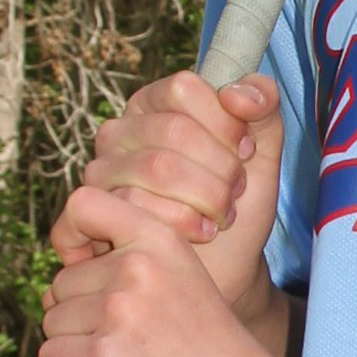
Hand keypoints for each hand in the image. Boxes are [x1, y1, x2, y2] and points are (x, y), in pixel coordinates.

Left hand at [39, 189, 281, 356]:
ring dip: (70, 348)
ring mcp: (119, 312)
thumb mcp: (185, 282)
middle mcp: (137, 267)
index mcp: (161, 239)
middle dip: (77, 315)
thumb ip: (135, 268)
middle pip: (62, 283)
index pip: (83, 204)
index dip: (70, 236)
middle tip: (121, 344)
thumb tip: (56, 288)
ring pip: (53, 323)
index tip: (81, 267)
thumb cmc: (215, 353)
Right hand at [64, 70, 284, 317]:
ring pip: (157, 168)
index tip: (246, 151)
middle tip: (235, 192)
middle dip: (220, 167)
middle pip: (172, 130)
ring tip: (222, 216)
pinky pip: (138, 208)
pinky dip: (185, 224)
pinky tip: (201, 235)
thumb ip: (263, 105)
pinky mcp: (93, 213)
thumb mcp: (262, 152)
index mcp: (155, 104)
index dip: (224, 122)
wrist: (226, 268)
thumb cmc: (238, 205)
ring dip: (207, 198)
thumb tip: (236, 93)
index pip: (183, 88)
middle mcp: (120, 131)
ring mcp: (100, 171)